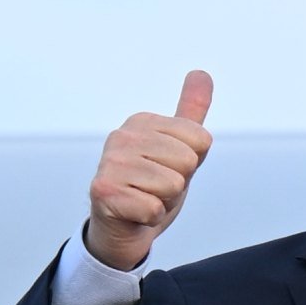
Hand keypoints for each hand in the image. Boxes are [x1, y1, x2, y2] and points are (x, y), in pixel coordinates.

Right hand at [82, 70, 213, 272]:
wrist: (123, 231)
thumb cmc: (151, 189)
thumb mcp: (179, 150)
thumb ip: (191, 113)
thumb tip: (202, 73)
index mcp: (143, 122)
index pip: (201, 139)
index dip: (191, 165)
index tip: (169, 171)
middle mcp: (123, 136)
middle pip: (188, 162)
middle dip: (178, 185)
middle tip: (156, 190)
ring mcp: (110, 162)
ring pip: (172, 186)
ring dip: (164, 203)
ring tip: (145, 200)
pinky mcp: (104, 191)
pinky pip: (154, 209)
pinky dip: (151, 219)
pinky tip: (135, 214)